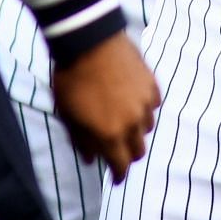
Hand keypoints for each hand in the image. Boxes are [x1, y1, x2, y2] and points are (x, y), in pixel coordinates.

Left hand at [51, 30, 160, 183]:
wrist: (88, 41)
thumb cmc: (72, 80)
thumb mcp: (68, 115)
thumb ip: (81, 141)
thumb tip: (92, 158)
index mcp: (109, 135)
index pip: (120, 167)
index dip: (118, 175)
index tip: (115, 177)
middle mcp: (132, 123)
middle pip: (138, 151)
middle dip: (127, 154)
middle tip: (117, 149)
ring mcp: (145, 102)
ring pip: (147, 127)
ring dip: (136, 130)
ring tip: (123, 120)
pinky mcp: (152, 84)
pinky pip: (153, 105)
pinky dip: (145, 107)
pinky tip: (133, 100)